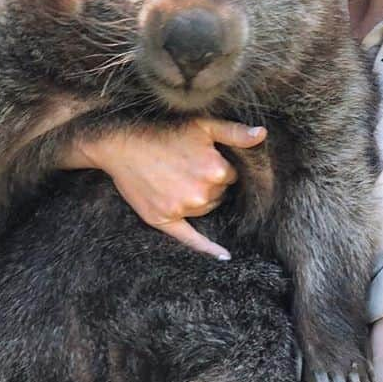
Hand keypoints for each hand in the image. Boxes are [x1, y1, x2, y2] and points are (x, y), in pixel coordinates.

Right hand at [83, 117, 266, 257]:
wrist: (120, 143)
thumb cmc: (162, 131)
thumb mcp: (202, 125)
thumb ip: (234, 132)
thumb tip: (262, 134)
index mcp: (216, 170)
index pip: (230, 176)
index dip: (217, 166)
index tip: (200, 157)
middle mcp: (202, 193)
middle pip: (219, 194)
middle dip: (210, 183)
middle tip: (186, 167)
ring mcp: (182, 209)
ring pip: (206, 209)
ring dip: (200, 199)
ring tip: (177, 179)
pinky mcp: (164, 220)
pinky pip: (192, 239)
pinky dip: (209, 248)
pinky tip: (225, 256)